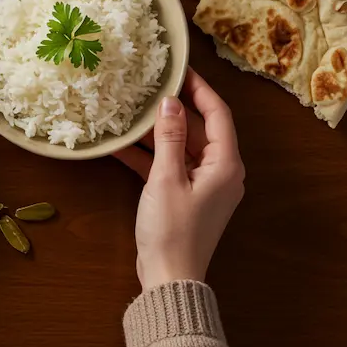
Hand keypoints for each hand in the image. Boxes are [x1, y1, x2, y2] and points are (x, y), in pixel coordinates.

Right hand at [114, 68, 244, 288]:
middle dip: (174, 108)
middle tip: (149, 85)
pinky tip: (120, 145)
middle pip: (200, 128)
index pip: (218, 113)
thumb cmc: (172, 230)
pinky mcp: (186, 197)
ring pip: (181, 146)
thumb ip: (168, 136)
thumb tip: (169, 101)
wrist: (170, 278)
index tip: (179, 68)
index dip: (199, 88)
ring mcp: (204, 185)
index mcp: (225, 164)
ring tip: (131, 110)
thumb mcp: (165, 177)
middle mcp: (221, 171)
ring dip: (157, 132)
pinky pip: (170, 167)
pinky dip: (149, 157)